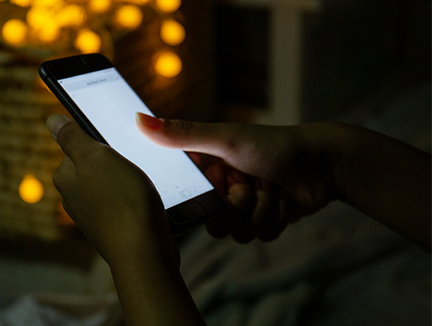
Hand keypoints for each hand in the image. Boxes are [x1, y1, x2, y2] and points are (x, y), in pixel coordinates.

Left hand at [46, 114, 177, 266]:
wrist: (143, 251)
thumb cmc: (121, 200)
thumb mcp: (96, 157)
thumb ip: (72, 137)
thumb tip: (52, 120)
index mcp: (65, 176)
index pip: (76, 143)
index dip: (99, 138)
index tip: (118, 140)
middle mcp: (73, 196)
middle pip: (94, 163)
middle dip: (114, 158)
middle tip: (132, 159)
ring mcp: (92, 213)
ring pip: (110, 182)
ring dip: (126, 177)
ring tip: (140, 182)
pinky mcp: (112, 226)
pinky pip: (121, 201)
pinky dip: (133, 196)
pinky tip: (145, 199)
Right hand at [136, 113, 338, 242]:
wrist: (322, 163)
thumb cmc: (273, 145)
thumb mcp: (224, 139)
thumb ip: (180, 134)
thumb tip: (136, 119)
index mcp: (207, 167)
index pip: (188, 199)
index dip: (207, 198)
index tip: (223, 182)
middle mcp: (223, 187)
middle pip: (214, 223)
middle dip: (239, 207)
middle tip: (252, 184)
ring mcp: (245, 205)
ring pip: (239, 233)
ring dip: (262, 212)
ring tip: (273, 189)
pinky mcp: (265, 219)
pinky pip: (261, 237)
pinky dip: (276, 219)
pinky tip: (285, 199)